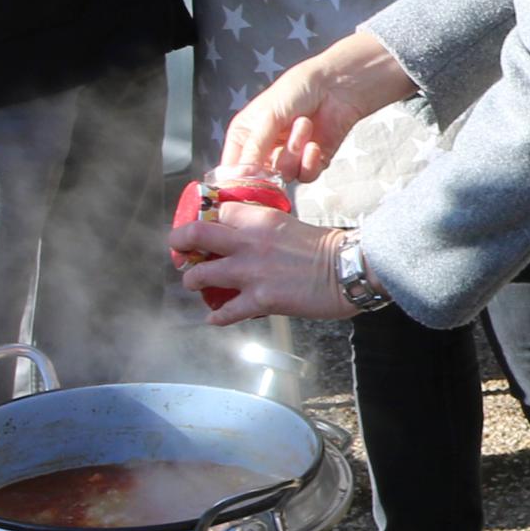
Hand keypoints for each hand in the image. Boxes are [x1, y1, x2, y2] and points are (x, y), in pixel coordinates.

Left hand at [172, 206, 353, 324]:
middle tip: (179, 249)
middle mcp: (249, 242)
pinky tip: (215, 318)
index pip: (218, 212)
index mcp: (260, 219)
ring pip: (200, 274)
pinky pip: (225, 312)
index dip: (205, 219)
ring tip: (195, 283)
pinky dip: (217, 317)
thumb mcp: (291, 225)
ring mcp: (252, 272)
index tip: (200, 226)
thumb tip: (250, 240)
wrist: (350, 270)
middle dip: (179, 242)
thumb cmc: (330, 249)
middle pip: (195, 234)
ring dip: (193, 280)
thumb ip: (265, 230)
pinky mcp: (260, 300)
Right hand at [224, 31, 416, 183]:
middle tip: (279, 148)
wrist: (336, 86)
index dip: (236, 178)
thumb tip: (241, 176)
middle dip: (271, 163)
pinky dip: (310, 161)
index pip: (231, 168)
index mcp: (244, 136)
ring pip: (283, 176)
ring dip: (295, 152)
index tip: (246, 179)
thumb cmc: (297, 91)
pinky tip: (314, 144)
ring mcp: (288, 158)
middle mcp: (264, 150)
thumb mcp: (268, 116)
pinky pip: (305, 176)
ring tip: (304, 124)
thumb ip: (254, 148)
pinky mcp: (311, 162)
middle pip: (258, 178)